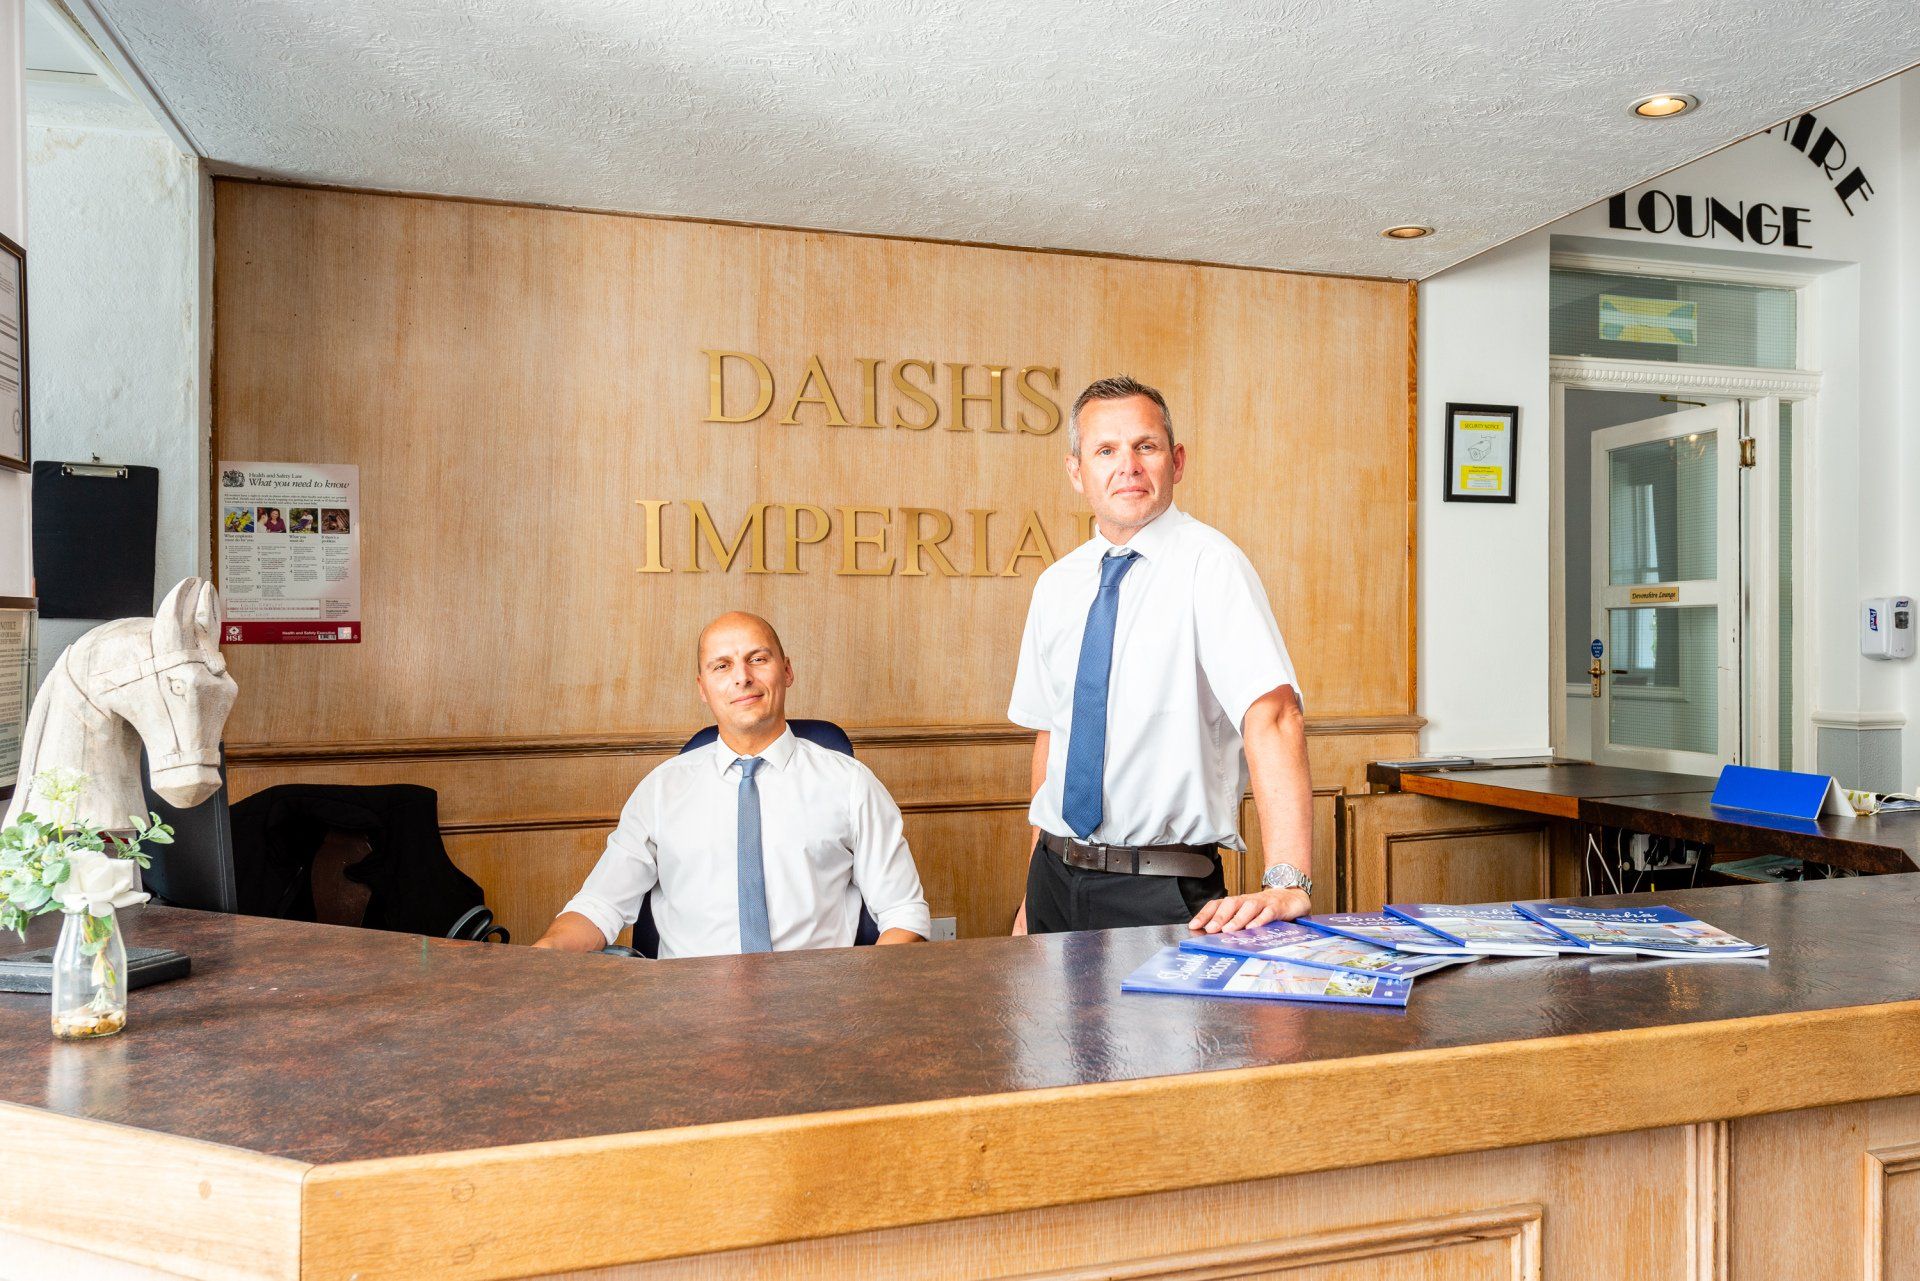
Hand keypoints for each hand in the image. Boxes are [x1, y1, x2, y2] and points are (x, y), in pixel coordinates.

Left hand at [1188, 888, 1310, 933]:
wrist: (1292, 896)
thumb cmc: (1266, 909)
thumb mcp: (1248, 916)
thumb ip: (1233, 924)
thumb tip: (1211, 937)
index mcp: (1238, 903)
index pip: (1217, 904)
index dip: (1204, 914)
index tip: (1193, 926)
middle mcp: (1247, 901)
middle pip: (1230, 904)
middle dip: (1219, 917)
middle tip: (1209, 929)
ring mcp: (1263, 903)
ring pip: (1248, 907)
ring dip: (1237, 918)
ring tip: (1228, 930)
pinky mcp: (1278, 908)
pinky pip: (1268, 913)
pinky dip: (1260, 920)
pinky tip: (1253, 927)